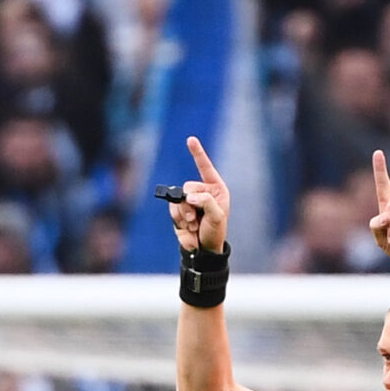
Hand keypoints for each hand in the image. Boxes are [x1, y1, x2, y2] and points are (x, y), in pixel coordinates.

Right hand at [170, 135, 228, 252]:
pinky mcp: (179, 211)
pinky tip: (188, 230)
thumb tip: (189, 196)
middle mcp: (202, 192)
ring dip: (184, 216)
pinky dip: (179, 221)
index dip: (197, 154)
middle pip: (187, 187)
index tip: (191, 140)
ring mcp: (189, 202)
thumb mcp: (216, 216)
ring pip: (177, 200)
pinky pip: (172, 210)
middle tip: (196, 220)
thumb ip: (206, 201)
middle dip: (189, 204)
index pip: (205, 168)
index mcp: (215, 189)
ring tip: (194, 226)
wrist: (204, 250)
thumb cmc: (216, 232)